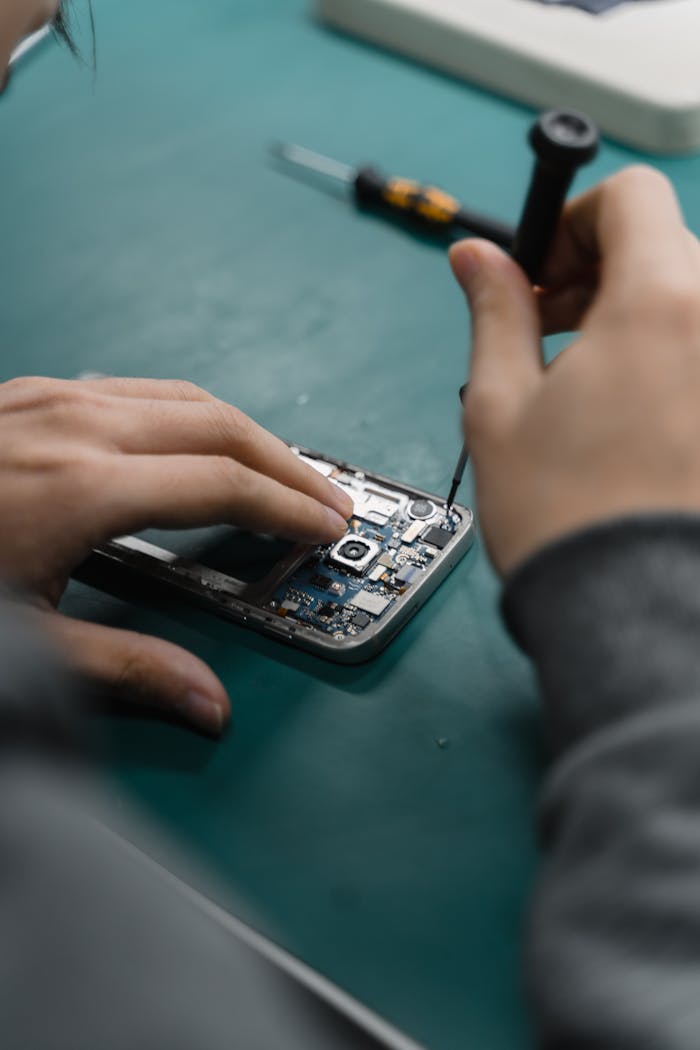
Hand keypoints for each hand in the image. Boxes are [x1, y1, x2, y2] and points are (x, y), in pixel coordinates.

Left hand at [0, 376, 352, 732]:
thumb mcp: (22, 643)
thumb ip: (124, 670)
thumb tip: (206, 703)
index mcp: (81, 488)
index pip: (223, 483)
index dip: (289, 506)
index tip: (328, 526)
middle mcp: (74, 427)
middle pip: (219, 424)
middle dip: (287, 461)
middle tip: (329, 500)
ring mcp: (49, 399)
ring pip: (181, 396)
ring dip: (243, 431)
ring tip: (279, 471)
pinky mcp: (29, 394)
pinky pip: (135, 390)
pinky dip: (188, 414)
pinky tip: (194, 442)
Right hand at [449, 165, 699, 575]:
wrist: (629, 609)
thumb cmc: (564, 517)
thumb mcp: (502, 403)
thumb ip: (497, 311)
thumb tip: (476, 258)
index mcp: (661, 303)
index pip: (631, 198)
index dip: (573, 221)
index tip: (541, 272)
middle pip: (667, 246)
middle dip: (602, 268)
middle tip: (552, 325)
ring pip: (692, 300)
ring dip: (639, 312)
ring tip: (589, 376)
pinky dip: (672, 356)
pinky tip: (633, 410)